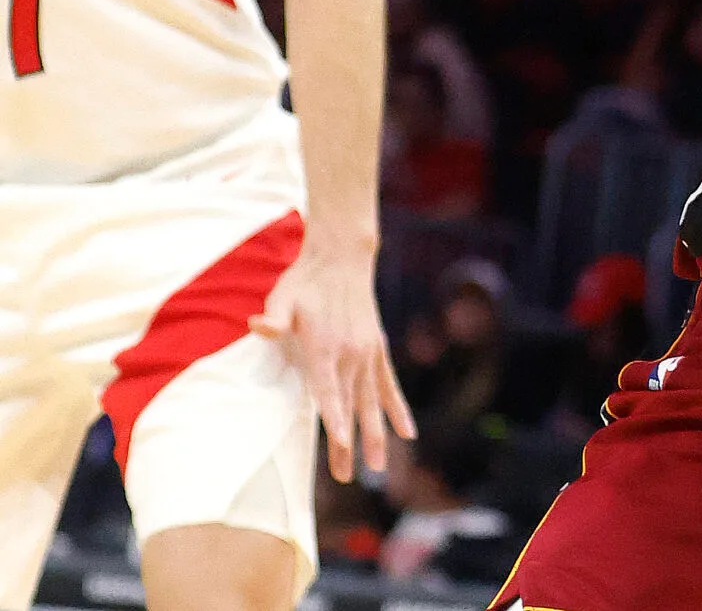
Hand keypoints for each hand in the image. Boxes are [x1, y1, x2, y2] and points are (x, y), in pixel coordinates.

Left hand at [252, 240, 416, 483]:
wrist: (342, 258)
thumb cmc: (305, 281)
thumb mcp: (283, 297)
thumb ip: (274, 317)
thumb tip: (258, 326)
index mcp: (326, 347)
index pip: (330, 392)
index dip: (337, 421)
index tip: (343, 448)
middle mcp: (351, 354)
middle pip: (352, 406)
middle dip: (351, 443)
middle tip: (348, 477)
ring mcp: (368, 353)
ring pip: (373, 403)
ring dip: (376, 435)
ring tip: (380, 468)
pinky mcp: (377, 350)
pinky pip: (389, 386)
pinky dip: (397, 409)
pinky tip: (408, 433)